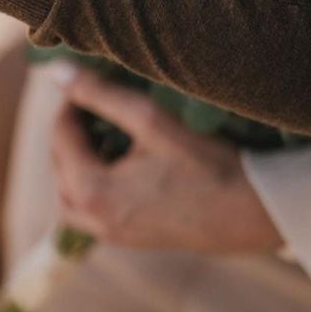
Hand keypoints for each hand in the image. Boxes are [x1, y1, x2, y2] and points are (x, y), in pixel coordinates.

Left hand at [51, 70, 282, 252]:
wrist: (254, 214)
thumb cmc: (205, 165)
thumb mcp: (149, 120)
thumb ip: (99, 94)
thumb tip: (56, 72)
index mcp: (91, 191)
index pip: (60, 135)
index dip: (71, 103)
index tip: (87, 82)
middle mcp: (94, 220)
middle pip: (59, 164)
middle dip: (72, 132)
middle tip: (94, 105)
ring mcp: (113, 235)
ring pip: (70, 192)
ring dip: (77, 161)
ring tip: (104, 134)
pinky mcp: (131, 240)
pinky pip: (92, 211)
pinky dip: (93, 184)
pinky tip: (121, 163)